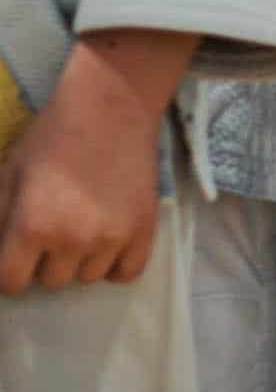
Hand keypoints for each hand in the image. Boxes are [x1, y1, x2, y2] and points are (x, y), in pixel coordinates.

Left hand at [0, 29, 195, 293]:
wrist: (111, 108)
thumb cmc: (51, 139)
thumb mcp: (8, 176)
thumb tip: (1, 250)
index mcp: (32, 227)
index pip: (11, 283)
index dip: (10, 269)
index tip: (18, 254)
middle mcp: (72, 240)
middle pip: (52, 281)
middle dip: (46, 260)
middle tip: (54, 227)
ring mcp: (112, 237)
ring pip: (87, 277)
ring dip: (81, 260)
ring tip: (84, 226)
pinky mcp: (144, 230)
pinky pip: (126, 274)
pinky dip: (114, 264)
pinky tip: (107, 241)